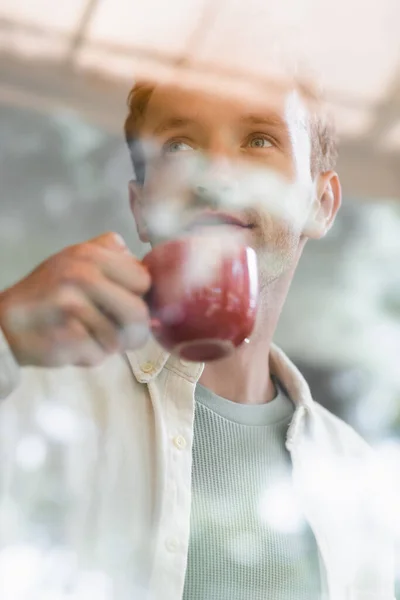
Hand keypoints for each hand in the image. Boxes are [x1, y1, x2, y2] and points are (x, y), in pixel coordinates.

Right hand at [0, 233, 150, 366]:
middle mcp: (83, 275)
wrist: (6, 323)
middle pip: (139, 312)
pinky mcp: (68, 335)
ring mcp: (74, 305)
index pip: (144, 280)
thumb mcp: (78, 262)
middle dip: (132, 329)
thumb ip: (116, 262)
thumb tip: (155, 289)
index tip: (124, 303)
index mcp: (91, 253)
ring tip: (88, 335)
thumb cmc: (50, 295)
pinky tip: (73, 344)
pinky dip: (91, 355)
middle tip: (115, 331)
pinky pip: (100, 354)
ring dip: (110, 345)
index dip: (139, 296)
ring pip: (121, 339)